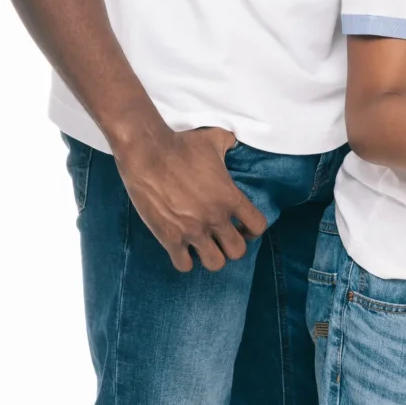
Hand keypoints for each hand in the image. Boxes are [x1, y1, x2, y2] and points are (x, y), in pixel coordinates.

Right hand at [113, 122, 268, 271]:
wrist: (148, 153)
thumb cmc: (181, 145)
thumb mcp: (214, 139)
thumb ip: (229, 144)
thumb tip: (234, 141)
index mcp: (230, 198)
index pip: (257, 226)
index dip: (252, 229)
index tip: (242, 226)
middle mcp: (216, 218)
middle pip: (238, 251)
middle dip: (232, 246)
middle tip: (221, 238)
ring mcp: (193, 230)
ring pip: (215, 263)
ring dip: (211, 256)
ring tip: (203, 246)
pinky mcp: (170, 238)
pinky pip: (184, 265)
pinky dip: (184, 260)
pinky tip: (181, 248)